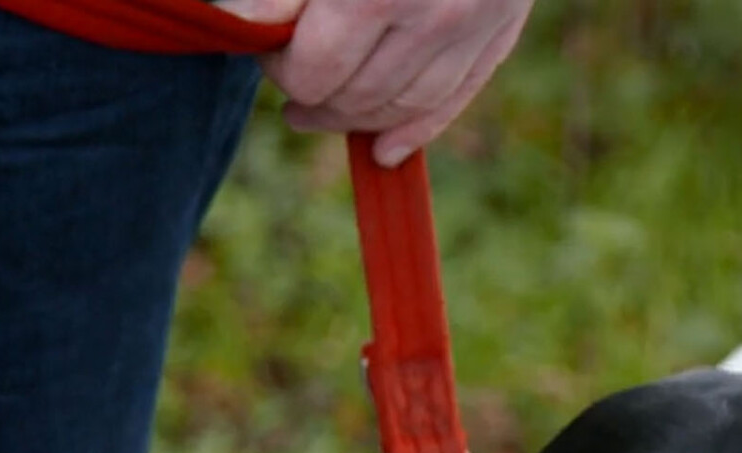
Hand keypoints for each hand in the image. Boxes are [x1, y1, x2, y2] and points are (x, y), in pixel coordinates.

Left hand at [217, 0, 533, 166]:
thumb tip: (241, 17)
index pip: (311, 69)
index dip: (276, 62)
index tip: (265, 42)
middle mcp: (427, 14)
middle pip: (353, 96)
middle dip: (309, 92)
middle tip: (287, 73)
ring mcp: (470, 28)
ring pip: (401, 107)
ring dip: (352, 117)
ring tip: (315, 111)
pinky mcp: (500, 32)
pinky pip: (454, 100)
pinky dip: (414, 130)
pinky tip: (380, 148)